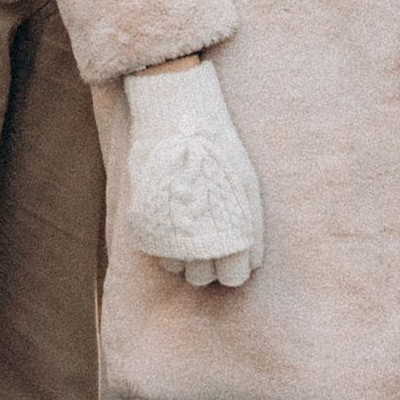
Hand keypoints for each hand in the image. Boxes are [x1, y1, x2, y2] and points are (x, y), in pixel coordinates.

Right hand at [122, 58, 263, 286]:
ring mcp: (168, 236)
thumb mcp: (247, 186)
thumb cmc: (219, 150)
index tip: (232, 252)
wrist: (177, 120)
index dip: (234, 267)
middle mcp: (199, 243)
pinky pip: (158, 254)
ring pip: (180, 269)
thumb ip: (252, 228)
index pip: (234, 277)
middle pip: (204, 279)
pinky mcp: (145, 226)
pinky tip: (174, 219)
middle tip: (211, 237)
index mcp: (231, 235)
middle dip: (209, 264)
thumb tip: (254, 261)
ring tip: (191, 223)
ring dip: (186, 254)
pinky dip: (166, 243)